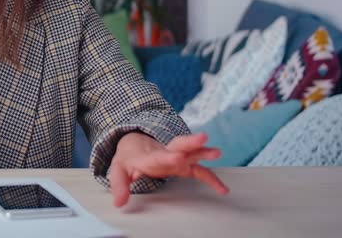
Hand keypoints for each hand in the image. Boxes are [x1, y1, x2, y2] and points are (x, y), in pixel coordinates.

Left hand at [108, 132, 228, 206]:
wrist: (135, 143)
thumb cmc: (128, 157)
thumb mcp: (118, 170)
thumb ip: (120, 186)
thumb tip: (119, 203)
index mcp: (149, 155)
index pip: (158, 156)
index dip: (167, 157)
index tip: (176, 158)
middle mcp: (165, 153)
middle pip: (179, 145)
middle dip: (191, 142)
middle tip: (203, 138)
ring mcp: (177, 157)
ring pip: (192, 152)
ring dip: (204, 151)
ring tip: (217, 152)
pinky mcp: (184, 164)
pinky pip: (200, 171)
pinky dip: (212, 179)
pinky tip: (223, 189)